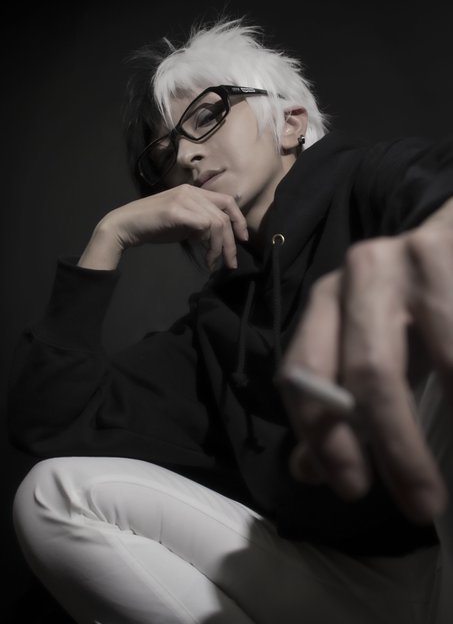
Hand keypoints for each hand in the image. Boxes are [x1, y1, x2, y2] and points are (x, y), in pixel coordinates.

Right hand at [81, 184, 248, 270]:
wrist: (125, 226)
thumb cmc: (152, 227)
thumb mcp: (182, 224)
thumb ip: (199, 225)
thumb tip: (217, 239)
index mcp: (193, 191)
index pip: (227, 201)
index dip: (239, 220)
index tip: (242, 239)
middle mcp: (191, 191)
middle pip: (225, 214)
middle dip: (232, 241)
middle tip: (231, 262)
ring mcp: (184, 199)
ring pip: (217, 222)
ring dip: (221, 247)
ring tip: (215, 264)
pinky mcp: (177, 210)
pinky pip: (205, 226)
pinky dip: (211, 246)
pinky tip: (206, 259)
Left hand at [277, 198, 452, 524]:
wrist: (451, 235)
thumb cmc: (407, 303)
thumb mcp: (366, 347)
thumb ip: (336, 404)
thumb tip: (307, 470)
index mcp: (325, 298)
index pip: (303, 372)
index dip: (323, 437)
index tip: (352, 489)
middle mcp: (362, 271)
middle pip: (369, 370)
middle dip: (396, 448)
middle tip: (420, 505)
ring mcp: (417, 256)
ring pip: (444, 358)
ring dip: (452, 421)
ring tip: (451, 480)